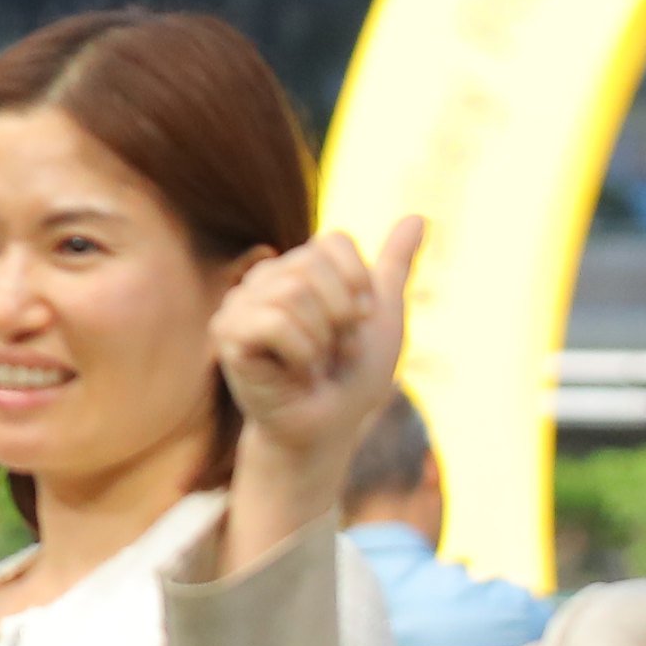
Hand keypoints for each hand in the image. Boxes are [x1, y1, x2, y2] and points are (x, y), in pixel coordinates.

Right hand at [212, 215, 425, 482]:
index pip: (335, 242)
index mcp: (298, 266)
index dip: (359, 285)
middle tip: (331, 351)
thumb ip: (394, 267)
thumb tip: (419, 217)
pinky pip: (275, 322)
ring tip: (311, 363)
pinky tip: (293, 372)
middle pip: (314, 266)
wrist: (328, 428)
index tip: (356, 324)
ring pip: (294, 293)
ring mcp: (239, 302)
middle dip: (340, 317)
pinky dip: (300, 353)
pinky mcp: (226, 332)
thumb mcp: (382, 316)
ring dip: (320, 339)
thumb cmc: (351, 376)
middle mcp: (264, 277)